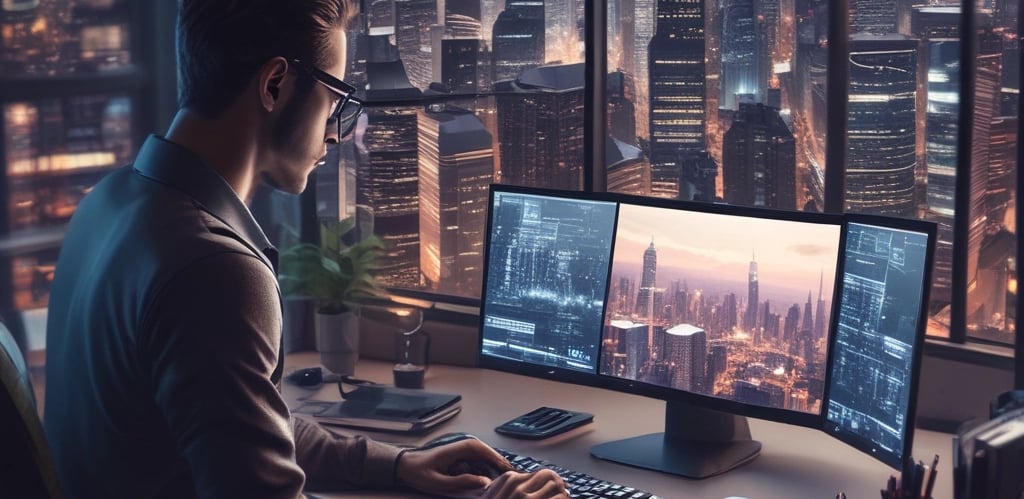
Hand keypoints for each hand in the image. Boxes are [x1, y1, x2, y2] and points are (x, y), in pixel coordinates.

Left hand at [395, 436, 567, 497]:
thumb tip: (485, 482)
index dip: (505, 467)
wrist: (405, 465)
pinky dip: (489, 474)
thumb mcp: (438, 481)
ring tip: (508, 488)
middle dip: (505, 472)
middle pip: (495, 458)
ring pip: (491, 462)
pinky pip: (483, 465)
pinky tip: (492, 487)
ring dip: (498, 474)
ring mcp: (468, 451)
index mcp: (464, 448)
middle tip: (518, 486)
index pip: (492, 455)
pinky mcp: (466, 458)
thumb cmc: (419, 471)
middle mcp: (468, 446)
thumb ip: (462, 482)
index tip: (517, 478)